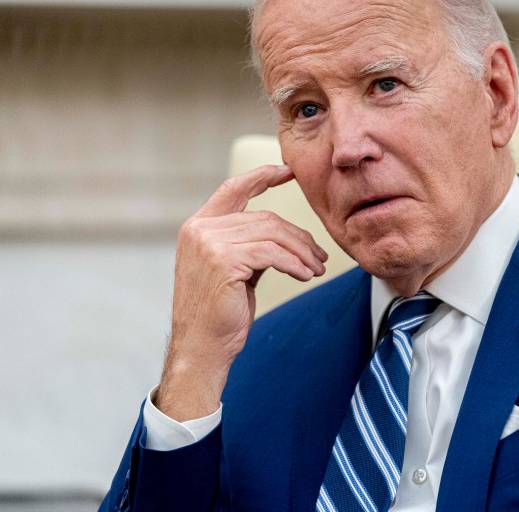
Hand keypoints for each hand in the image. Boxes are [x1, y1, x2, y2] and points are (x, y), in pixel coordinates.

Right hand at [155, 164, 327, 420]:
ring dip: (301, 252)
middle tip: (320, 256)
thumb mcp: (233, 268)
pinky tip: (306, 276)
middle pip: (264, 218)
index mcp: (198, 225)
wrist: (201, 347)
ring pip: (272, 234)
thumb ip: (248, 243)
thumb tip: (285, 233)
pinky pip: (272, 254)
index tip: (289, 171)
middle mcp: (199, 229)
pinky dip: (295, 264)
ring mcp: (209, 243)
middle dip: (298, 236)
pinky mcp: (224, 260)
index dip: (262, 176)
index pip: (234, 189)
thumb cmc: (220, 312)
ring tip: (316, 269)